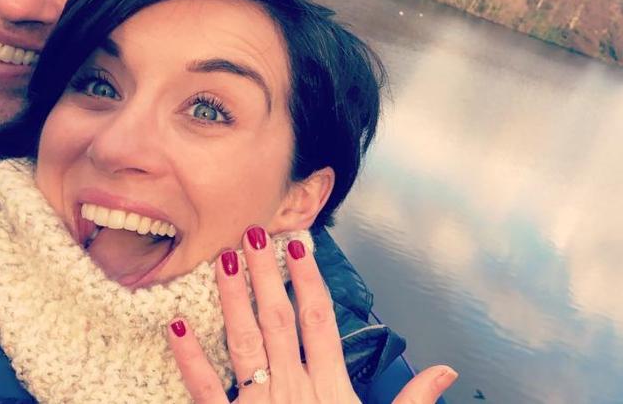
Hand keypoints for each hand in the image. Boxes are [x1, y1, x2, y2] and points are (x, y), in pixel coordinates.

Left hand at [167, 226, 456, 402]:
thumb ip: (414, 401)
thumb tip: (446, 371)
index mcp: (330, 388)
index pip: (320, 321)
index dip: (310, 281)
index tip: (300, 247)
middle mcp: (293, 388)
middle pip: (278, 320)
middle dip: (266, 275)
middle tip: (254, 235)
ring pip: (243, 342)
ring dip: (232, 300)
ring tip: (222, 261)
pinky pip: (204, 391)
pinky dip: (189, 359)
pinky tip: (176, 327)